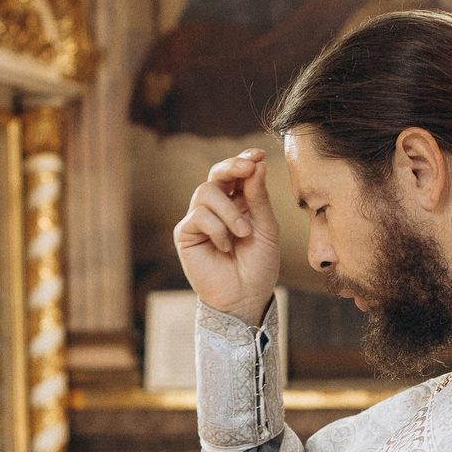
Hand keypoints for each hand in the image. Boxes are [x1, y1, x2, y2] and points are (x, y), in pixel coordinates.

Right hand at [174, 151, 280, 329]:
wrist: (246, 297)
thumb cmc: (259, 265)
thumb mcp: (266, 227)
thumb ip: (259, 196)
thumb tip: (256, 163)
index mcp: (239, 202)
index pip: (236, 173)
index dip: (244, 159)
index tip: (257, 155)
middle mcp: (217, 207)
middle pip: (216, 173)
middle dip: (232, 167)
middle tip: (248, 167)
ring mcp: (199, 219)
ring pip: (206, 192)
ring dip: (230, 211)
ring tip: (243, 233)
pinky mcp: (186, 233)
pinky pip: (198, 216)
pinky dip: (217, 229)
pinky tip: (225, 246)